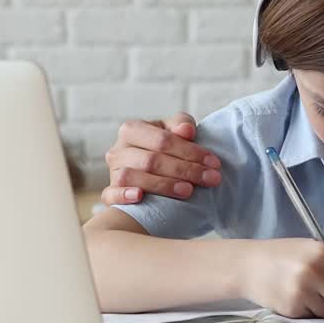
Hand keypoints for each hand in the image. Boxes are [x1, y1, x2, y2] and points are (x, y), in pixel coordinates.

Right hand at [102, 112, 220, 203]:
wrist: (152, 168)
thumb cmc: (164, 147)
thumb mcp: (174, 130)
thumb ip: (181, 124)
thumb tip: (186, 131)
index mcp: (132, 130)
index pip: (163, 140)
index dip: (190, 151)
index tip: (214, 163)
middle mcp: (118, 150)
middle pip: (152, 160)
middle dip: (186, 170)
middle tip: (211, 179)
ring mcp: (112, 172)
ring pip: (132, 177)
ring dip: (163, 185)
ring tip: (188, 191)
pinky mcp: (109, 193)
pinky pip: (110, 194)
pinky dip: (123, 195)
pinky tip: (140, 197)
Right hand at [238, 239, 323, 318]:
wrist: (248, 266)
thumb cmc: (281, 255)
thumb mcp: (309, 246)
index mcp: (321, 251)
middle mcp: (313, 271)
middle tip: (322, 287)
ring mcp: (302, 292)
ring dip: (323, 305)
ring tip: (307, 291)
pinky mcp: (292, 309)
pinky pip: (313, 317)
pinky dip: (308, 310)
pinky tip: (295, 297)